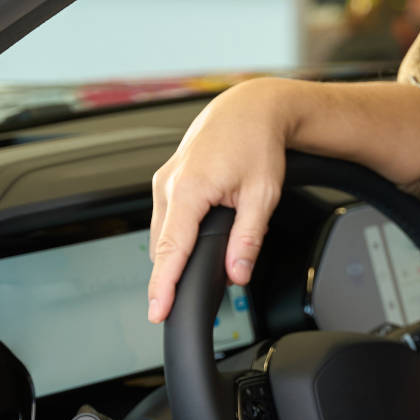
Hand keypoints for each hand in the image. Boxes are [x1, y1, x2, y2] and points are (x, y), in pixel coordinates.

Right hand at [147, 79, 295, 322]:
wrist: (249, 108)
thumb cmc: (256, 142)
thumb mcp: (263, 195)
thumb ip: (248, 238)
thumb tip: (237, 273)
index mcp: (190, 188)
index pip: (171, 249)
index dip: (163, 285)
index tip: (157, 311)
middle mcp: (169, 183)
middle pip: (161, 246)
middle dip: (167, 277)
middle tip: (177, 305)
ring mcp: (164, 180)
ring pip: (161, 233)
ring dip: (172, 256)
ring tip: (188, 277)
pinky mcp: (167, 179)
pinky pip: (165, 217)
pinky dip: (174, 237)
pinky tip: (190, 246)